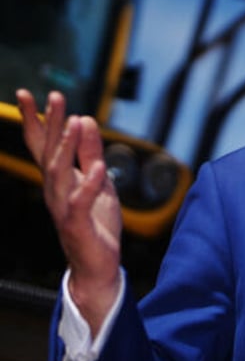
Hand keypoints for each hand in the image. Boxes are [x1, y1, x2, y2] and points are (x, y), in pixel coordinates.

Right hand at [17, 89, 121, 334]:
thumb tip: (86, 121)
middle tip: (54, 96)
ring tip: (77, 123)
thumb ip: (91, 154)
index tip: (29, 93)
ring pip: (60, 174)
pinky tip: (97, 168)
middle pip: (48, 152)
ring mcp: (63, 208)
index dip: (37, 120)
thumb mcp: (99, 182)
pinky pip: (80, 202)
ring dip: (68, 147)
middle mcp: (55, 191)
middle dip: (50, 124)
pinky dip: (89, 184)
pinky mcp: (77, 225)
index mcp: (59, 180)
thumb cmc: (96, 224)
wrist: (97, 267)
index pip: (43, 145)